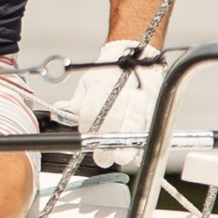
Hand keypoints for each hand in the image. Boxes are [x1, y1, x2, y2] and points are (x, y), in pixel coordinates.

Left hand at [70, 40, 163, 170]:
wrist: (135, 59)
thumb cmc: (108, 75)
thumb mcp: (87, 83)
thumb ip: (76, 101)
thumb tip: (61, 111)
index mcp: (102, 85)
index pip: (92, 111)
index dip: (88, 128)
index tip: (86, 138)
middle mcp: (123, 91)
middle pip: (115, 121)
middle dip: (107, 143)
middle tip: (102, 158)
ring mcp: (142, 98)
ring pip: (136, 125)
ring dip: (127, 146)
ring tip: (120, 158)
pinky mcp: (156, 104)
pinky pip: (152, 125)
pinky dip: (145, 140)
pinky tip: (138, 152)